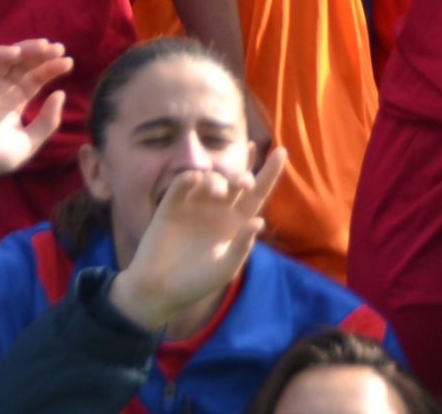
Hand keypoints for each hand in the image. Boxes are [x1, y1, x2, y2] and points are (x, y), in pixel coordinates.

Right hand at [0, 40, 73, 191]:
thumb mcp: (31, 140)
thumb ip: (48, 120)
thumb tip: (61, 93)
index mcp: (15, 101)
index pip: (36, 78)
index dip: (51, 68)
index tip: (68, 63)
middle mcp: (1, 90)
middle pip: (23, 64)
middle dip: (41, 54)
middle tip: (59, 49)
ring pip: (6, 58)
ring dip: (25, 48)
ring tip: (44, 46)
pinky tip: (17, 54)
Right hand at [109, 148, 285, 330]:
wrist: (159, 291)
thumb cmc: (196, 282)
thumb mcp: (224, 269)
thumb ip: (242, 247)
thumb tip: (259, 222)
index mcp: (237, 221)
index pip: (258, 193)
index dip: (270, 172)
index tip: (282, 151)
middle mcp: (219, 208)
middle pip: (235, 181)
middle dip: (241, 176)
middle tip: (244, 183)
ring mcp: (195, 204)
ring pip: (211, 178)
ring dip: (217, 181)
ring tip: (218, 193)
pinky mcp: (171, 206)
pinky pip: (182, 184)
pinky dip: (188, 178)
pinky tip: (194, 179)